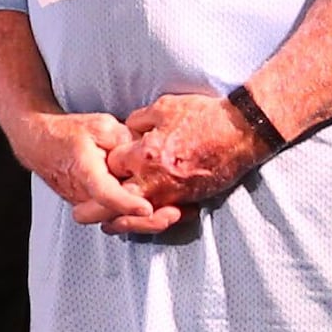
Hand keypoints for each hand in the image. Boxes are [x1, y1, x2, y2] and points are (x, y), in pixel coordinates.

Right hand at [6, 107, 166, 236]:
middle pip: (116, 218)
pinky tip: (161, 212)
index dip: (125, 202)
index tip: (146, 207)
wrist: (40, 143)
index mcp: (84, 171)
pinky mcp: (93, 210)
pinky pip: (117, 219)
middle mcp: (83, 195)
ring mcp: (87, 206)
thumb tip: (152, 151)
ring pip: (118, 223)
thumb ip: (127, 140)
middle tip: (176, 214)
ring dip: (147, 223)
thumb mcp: (101, 127)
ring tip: (177, 214)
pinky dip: (139, 219)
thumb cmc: (70, 133)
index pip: (104, 193)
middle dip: (147, 222)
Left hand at [118, 92, 269, 210]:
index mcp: (144, 154)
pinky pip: (163, 214)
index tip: (109, 163)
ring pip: (140, 215)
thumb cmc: (203, 116)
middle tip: (90, 209)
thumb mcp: (164, 107)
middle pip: (119, 200)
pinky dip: (152, 217)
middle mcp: (154, 179)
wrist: (240, 132)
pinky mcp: (188, 200)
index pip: (111, 166)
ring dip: (125, 219)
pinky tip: (146, 216)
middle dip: (105, 204)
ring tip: (113, 224)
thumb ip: (138, 120)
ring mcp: (172, 193)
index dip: (106, 165)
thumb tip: (127, 129)